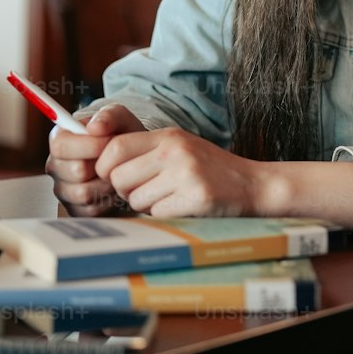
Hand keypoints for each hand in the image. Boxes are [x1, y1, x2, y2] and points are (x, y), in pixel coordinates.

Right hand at [45, 104, 142, 216]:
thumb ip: (109, 115)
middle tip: (116, 159)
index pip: (61, 145)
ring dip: (106, 184)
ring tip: (117, 173)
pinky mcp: (75, 209)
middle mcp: (56, 166)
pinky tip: (114, 188)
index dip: (89, 145)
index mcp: (59, 140)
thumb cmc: (121, 135)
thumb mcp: (120, 117)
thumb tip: (95, 127)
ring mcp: (63, 190)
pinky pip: (90, 210)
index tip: (110, 140)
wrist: (132, 160)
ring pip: (83, 193)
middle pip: (75, 171)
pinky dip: (107, 200)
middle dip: (102, 165)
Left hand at [94, 125, 266, 217]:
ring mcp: (186, 174)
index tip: (118, 178)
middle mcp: (175, 151)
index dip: (107, 168)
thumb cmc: (210, 171)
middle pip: (119, 177)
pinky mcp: (196, 198)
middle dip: (126, 192)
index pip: (114, 148)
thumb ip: (145, 152)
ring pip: (136, 199)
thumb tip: (98, 166)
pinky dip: (165, 216)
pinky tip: (183, 208)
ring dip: (147, 206)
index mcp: (168, 136)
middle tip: (146, 192)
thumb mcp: (180, 149)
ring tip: (171, 198)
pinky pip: (157, 214)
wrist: (254, 185)